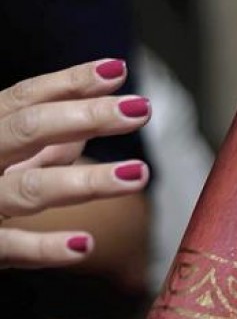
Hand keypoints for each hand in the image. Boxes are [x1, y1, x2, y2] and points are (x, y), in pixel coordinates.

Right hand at [0, 58, 149, 266]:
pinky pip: (11, 247)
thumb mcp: (6, 159)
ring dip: (85, 181)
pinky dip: (46, 248)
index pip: (25, 98)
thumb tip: (92, 116)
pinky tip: (85, 245)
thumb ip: (43, 142)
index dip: (70, 83)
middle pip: (28, 129)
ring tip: (137, 174)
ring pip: (28, 188)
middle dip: (86, 116)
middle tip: (141, 109)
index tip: (118, 71)